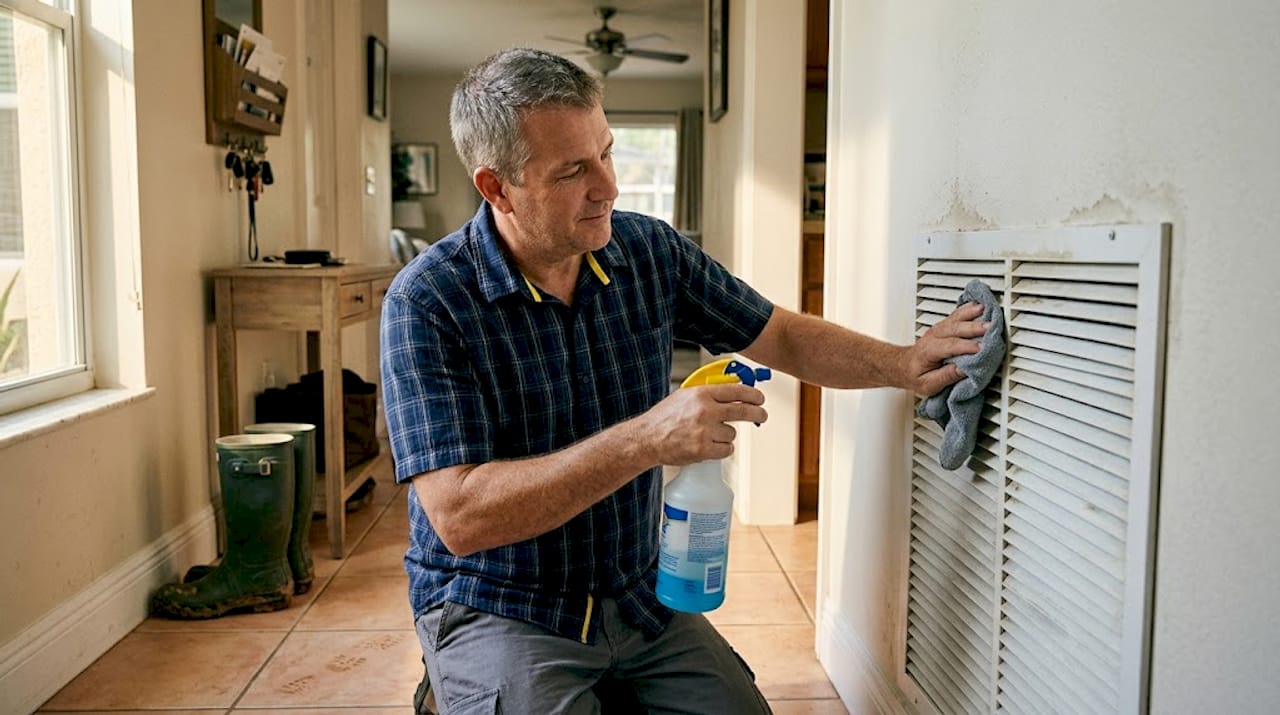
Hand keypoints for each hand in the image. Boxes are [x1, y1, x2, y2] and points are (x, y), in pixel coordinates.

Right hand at [640, 383, 767, 464]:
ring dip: (725, 435)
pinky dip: (721, 449)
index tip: (760, 399)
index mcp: (701, 394)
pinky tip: (708, 445)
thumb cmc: (664, 417)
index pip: (736, 391)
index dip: (753, 395)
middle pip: (743, 411)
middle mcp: (705, 411)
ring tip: (708, 434)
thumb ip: (708, 393)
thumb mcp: (684, 395)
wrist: (647, 438)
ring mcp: (705, 431)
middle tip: (761, 416)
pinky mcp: (703, 450)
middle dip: (757, 413)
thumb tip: (732, 391)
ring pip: (732, 433)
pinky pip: (726, 449)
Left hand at [903, 302, 989, 395]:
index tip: (981, 349)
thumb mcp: (927, 384)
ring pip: (956, 318)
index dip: (966, 346)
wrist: (903, 365)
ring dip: (971, 313)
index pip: (949, 346)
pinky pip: (957, 315)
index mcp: (929, 351)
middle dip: (973, 327)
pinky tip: (979, 304)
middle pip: (955, 328)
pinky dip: (968, 308)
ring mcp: (939, 329)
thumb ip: (945, 377)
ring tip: (986, 309)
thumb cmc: (915, 375)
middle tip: (990, 328)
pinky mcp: (945, 326)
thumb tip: (963, 370)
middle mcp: (934, 336)